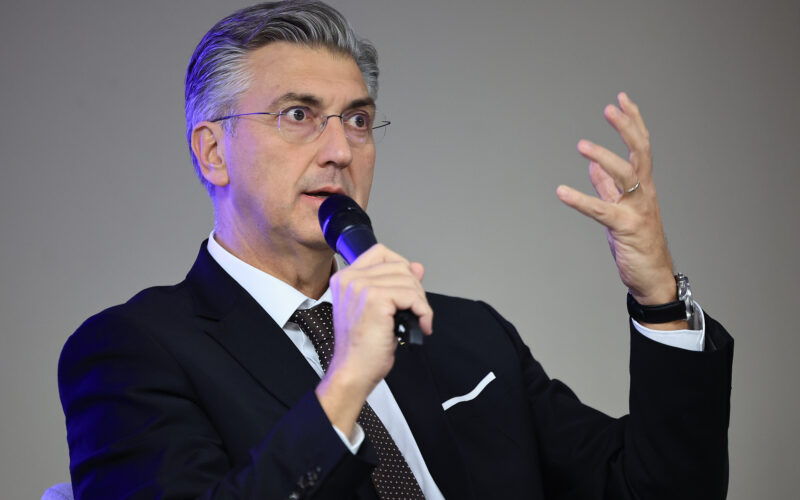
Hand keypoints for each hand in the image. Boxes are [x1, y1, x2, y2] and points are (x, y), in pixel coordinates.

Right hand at [315, 244, 432, 433]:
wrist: (353, 371)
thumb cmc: (361, 347)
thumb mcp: (380, 310)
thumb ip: (396, 284)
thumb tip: (417, 267)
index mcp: (345, 278)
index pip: (382, 253)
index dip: (401, 268)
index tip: (406, 292)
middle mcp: (350, 278)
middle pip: (400, 266)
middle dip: (415, 290)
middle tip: (414, 313)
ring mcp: (361, 287)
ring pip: (409, 280)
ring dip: (420, 303)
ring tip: (416, 321)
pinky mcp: (375, 299)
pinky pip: (412, 296)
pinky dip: (423, 312)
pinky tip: (421, 325)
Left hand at [556, 93, 676, 307]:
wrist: (652, 276)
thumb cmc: (637, 242)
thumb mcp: (619, 209)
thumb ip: (607, 187)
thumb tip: (592, 166)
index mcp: (643, 185)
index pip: (641, 146)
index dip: (633, 121)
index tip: (621, 99)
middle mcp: (645, 193)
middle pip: (640, 152)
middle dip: (626, 128)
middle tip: (610, 108)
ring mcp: (637, 209)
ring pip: (625, 175)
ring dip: (604, 156)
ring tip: (582, 145)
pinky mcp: (626, 228)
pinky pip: (602, 210)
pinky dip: (580, 200)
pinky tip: (561, 191)